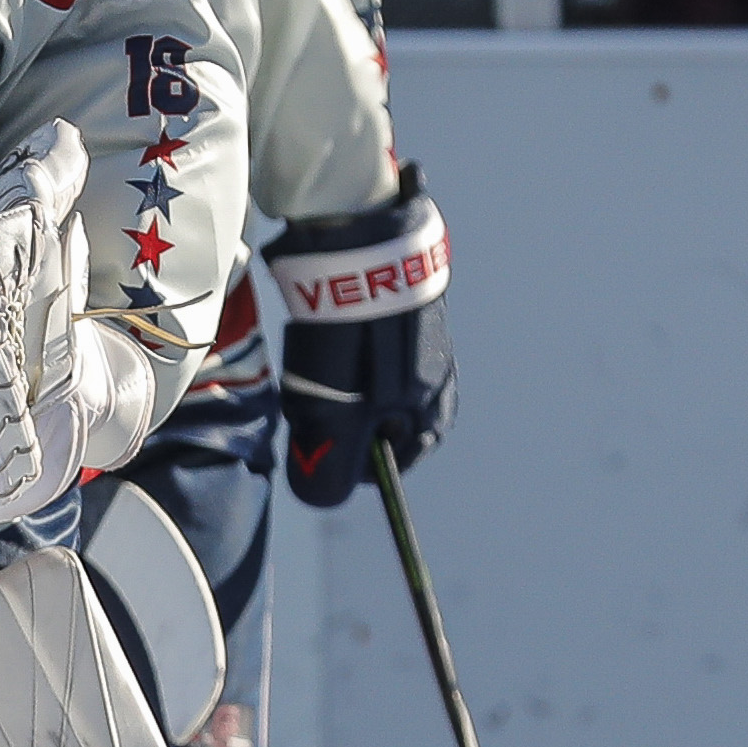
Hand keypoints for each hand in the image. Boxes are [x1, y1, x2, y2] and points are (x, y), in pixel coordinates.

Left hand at [270, 169, 455, 506]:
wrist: (364, 248)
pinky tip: (325, 326)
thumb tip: (321, 498)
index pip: (383, 469)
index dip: (338, 457)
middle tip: (310, 387)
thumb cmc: (354, 341)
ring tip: (318, 350)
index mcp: (430, 420)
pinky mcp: (403, 319)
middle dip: (332, 414)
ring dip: (330, 378)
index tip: (313, 431)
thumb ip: (329, 463)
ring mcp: (423, 350)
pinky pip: (361, 351)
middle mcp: (437, 388)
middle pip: (369, 426)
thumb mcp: (335, 414)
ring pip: (360, 388)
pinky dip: (337, 347)